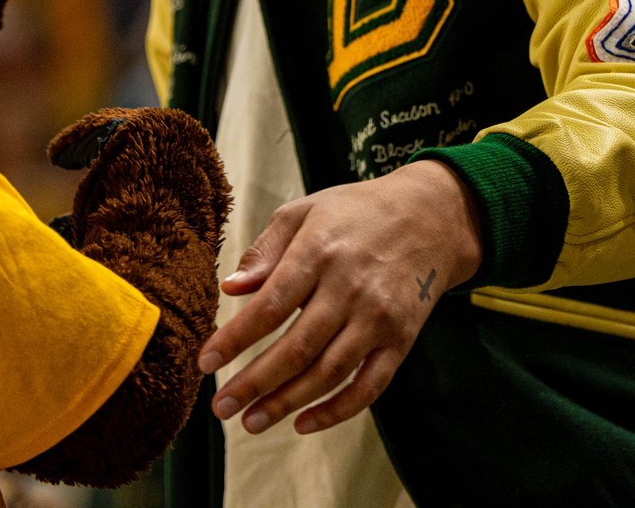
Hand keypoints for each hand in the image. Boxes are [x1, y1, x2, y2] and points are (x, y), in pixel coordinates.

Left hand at [201, 160, 480, 436]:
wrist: (429, 217)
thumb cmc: (355, 213)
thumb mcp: (304, 212)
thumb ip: (266, 251)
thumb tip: (230, 288)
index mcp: (319, 253)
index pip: (269, 306)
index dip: (234, 339)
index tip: (205, 363)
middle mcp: (350, 289)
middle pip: (296, 348)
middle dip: (253, 383)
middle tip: (220, 408)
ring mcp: (379, 319)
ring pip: (328, 373)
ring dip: (286, 403)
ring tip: (251, 421)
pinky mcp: (401, 340)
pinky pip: (369, 386)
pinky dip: (337, 411)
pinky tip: (303, 423)